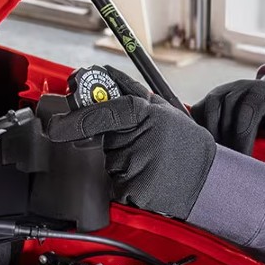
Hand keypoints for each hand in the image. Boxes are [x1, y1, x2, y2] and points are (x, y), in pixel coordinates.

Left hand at [47, 66, 214, 219]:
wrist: (207, 179)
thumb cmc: (186, 143)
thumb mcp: (165, 109)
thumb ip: (133, 93)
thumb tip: (105, 73)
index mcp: (144, 115)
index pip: (103, 113)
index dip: (78, 119)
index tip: (57, 126)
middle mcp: (136, 141)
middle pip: (105, 140)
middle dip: (114, 140)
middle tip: (143, 143)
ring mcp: (133, 167)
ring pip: (110, 162)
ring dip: (123, 161)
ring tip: (151, 161)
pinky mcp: (130, 192)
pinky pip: (115, 184)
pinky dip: (127, 181)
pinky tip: (149, 178)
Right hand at [190, 79, 264, 154]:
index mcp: (262, 93)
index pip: (248, 111)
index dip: (243, 137)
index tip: (244, 159)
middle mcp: (240, 87)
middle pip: (226, 112)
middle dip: (228, 141)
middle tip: (231, 164)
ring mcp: (222, 91)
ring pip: (209, 111)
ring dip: (212, 136)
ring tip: (221, 155)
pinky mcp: (209, 99)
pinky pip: (198, 112)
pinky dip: (201, 129)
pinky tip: (211, 145)